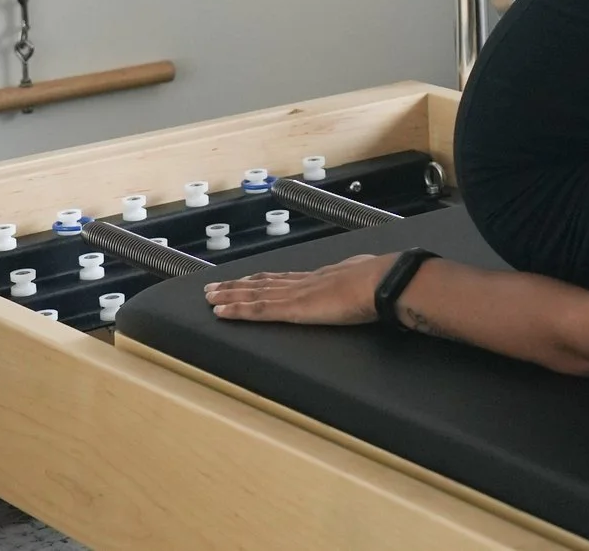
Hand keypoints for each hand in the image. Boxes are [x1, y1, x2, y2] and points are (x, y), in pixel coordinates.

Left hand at [205, 254, 389, 325]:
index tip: (245, 278)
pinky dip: (236, 310)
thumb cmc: (378, 283)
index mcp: (320, 277)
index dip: (261, 279)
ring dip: (229, 295)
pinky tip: (221, 311)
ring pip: (253, 294)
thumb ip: (357, 281)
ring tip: (210, 297)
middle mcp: (301, 283)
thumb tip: (365, 284)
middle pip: (262, 283)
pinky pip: (257, 310)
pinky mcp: (290, 310)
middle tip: (213, 287)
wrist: (378, 283)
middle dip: (236, 286)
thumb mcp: (365, 277)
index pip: (283, 278)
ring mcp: (293, 295)